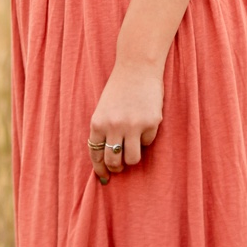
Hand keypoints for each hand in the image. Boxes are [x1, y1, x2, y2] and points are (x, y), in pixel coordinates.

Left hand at [88, 58, 163, 181]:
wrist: (137, 68)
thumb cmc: (119, 90)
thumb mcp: (104, 110)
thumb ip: (104, 131)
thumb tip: (106, 158)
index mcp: (97, 123)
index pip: (95, 154)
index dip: (100, 169)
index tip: (104, 178)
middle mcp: (113, 126)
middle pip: (114, 161)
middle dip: (117, 168)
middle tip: (120, 167)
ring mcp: (133, 125)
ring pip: (132, 159)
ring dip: (133, 157)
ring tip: (134, 146)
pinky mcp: (151, 123)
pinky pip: (148, 142)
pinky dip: (146, 137)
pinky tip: (145, 122)